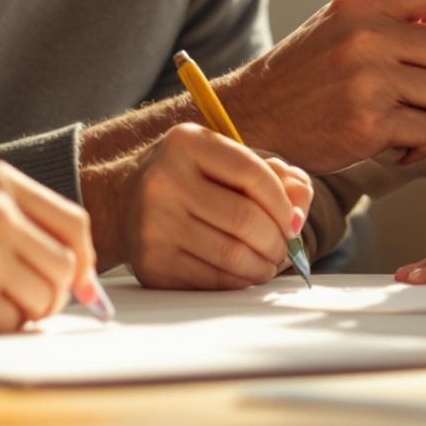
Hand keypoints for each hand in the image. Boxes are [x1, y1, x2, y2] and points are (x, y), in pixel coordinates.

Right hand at [0, 163, 97, 332]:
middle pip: (67, 268)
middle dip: (52, 295)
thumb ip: (15, 226)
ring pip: (44, 302)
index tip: (78, 285)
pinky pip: (11, 327)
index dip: (82, 261)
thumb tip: (82, 279)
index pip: (74, 224)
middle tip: (15, 304)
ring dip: (20, 314)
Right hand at [88, 124, 312, 289]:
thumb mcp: (229, 162)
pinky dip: (240, 282)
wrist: (124, 202)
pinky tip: (243, 273)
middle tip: (284, 247)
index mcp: (185, 143)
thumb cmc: (193, 179)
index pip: (253, 175)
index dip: (284, 204)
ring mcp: (152, 225)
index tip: (293, 221)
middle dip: (278, 240)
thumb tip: (300, 205)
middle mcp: (163, 181)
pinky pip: (213, 282)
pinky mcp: (152, 265)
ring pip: (233, 256)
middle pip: (245, 220)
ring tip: (268, 261)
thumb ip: (277, 176)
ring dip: (264, 266)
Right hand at [219, 0, 425, 172]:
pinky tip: (395, 142)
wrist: (253, 116)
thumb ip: (395, 20)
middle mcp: (368, 33)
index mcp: (366, 4)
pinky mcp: (369, 120)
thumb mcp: (344, 26)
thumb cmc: (307, 73)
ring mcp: (368, 77)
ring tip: (407, 120)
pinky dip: (423, 144)